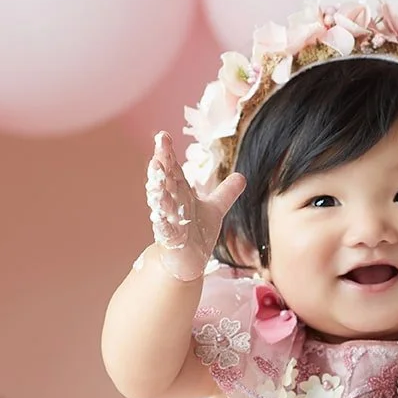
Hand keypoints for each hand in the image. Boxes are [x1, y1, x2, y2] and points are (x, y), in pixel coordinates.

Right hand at [145, 131, 245, 281]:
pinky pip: (164, 230)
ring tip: (155, 176)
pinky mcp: (170, 240)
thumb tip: (242, 176)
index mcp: (180, 193)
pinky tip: (158, 215)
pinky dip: (161, 222)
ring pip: (162, 204)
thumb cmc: (196, 233)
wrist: (187, 262)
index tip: (163, 135)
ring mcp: (169, 221)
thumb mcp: (215, 210)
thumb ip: (226, 193)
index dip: (167, 153)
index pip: (173, 169)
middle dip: (161, 165)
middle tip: (159, 147)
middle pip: (166, 181)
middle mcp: (173, 204)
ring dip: (158, 191)